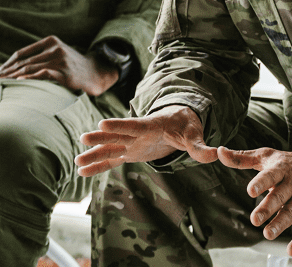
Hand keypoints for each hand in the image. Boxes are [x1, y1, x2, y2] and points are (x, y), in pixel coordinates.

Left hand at [0, 35, 117, 95]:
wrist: (97, 73)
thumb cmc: (74, 68)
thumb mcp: (58, 56)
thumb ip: (41, 58)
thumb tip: (15, 70)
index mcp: (50, 41)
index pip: (21, 54)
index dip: (5, 65)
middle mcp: (54, 47)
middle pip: (22, 62)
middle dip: (4, 73)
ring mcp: (60, 59)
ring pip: (29, 68)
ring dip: (11, 78)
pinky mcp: (64, 72)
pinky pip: (42, 74)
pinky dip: (28, 79)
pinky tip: (17, 84)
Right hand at [75, 105, 217, 175]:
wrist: (178, 121)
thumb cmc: (186, 126)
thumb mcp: (195, 135)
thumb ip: (201, 147)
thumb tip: (215, 155)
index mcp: (152, 125)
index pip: (134, 125)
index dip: (119, 126)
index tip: (102, 123)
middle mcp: (137, 133)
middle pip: (117, 136)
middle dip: (101, 137)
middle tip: (83, 137)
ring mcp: (131, 142)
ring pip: (110, 148)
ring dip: (94, 154)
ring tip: (76, 161)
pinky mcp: (129, 152)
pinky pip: (111, 160)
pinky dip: (98, 165)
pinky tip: (82, 171)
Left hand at [217, 146, 291, 256]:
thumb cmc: (285, 163)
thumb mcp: (265, 156)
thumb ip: (241, 158)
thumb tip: (220, 152)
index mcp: (280, 169)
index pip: (270, 175)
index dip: (261, 183)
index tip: (250, 191)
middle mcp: (291, 184)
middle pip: (279, 197)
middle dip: (267, 208)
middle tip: (255, 219)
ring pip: (290, 213)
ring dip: (279, 225)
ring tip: (267, 234)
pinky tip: (291, 251)